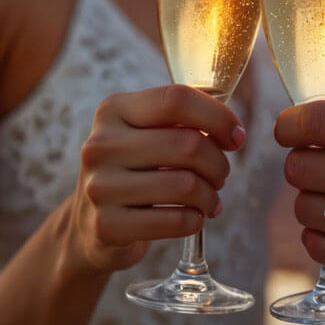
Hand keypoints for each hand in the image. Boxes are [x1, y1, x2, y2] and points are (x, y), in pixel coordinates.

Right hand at [67, 85, 246, 272]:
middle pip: (188, 144)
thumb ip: (181, 120)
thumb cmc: (134, 170)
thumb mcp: (145, 133)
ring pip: (186, 185)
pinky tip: (193, 218)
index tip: (236, 137)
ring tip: (209, 201)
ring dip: (210, 196)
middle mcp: (101, 144)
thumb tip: (232, 131)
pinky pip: (175, 221)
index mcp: (113, 110)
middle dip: (219, 164)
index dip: (218, 117)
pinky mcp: (107, 226)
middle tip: (220, 176)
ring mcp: (100, 186)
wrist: (89, 225)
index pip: (177, 99)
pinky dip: (195, 220)